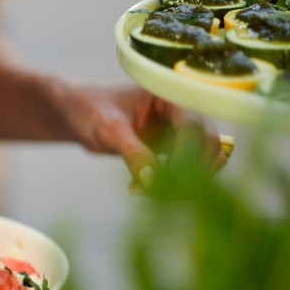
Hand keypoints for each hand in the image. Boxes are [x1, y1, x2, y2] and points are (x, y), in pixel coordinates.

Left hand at [67, 84, 225, 190]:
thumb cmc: (91, 110)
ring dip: (186, 182)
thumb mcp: (108, 130)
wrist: (80, 113)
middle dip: (191, 173)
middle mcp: (182, 112)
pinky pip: (189, 170)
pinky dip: (176, 184)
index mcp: (170, 96)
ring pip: (205, 161)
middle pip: (209, 145)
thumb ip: (132, 152)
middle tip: (158, 192)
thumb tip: (154, 180)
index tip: (164, 178)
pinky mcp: (174, 149)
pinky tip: (144, 188)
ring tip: (147, 191)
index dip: (185, 155)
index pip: (194, 127)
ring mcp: (180, 131)